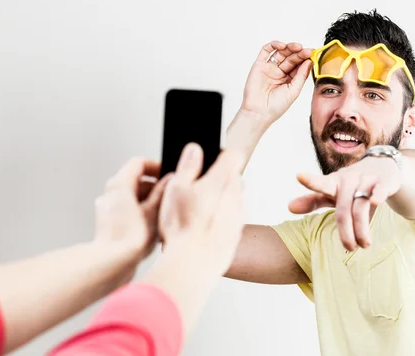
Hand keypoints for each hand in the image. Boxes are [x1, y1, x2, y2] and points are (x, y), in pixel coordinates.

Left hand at [94, 158, 171, 259]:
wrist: (112, 264)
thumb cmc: (129, 239)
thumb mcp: (154, 211)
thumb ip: (163, 192)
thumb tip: (169, 181)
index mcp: (119, 184)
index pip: (138, 163)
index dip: (156, 166)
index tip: (168, 175)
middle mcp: (110, 194)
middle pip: (135, 180)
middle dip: (155, 187)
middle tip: (170, 196)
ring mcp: (107, 209)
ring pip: (131, 196)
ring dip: (149, 201)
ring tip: (164, 215)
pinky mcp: (108, 224)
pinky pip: (127, 211)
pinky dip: (140, 213)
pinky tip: (153, 227)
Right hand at [158, 143, 244, 275]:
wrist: (194, 265)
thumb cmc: (183, 227)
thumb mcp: (176, 188)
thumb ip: (188, 166)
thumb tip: (195, 149)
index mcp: (222, 179)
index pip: (232, 155)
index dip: (220, 154)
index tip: (207, 159)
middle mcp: (236, 195)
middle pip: (231, 177)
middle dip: (216, 179)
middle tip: (193, 188)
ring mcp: (238, 215)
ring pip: (230, 199)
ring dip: (218, 200)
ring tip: (194, 212)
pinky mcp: (235, 233)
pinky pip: (229, 218)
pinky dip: (218, 219)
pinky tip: (200, 227)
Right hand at [241, 41, 312, 123]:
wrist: (259, 112)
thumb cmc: (275, 106)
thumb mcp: (294, 90)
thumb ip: (301, 75)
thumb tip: (309, 61)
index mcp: (289, 80)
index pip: (299, 65)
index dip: (306, 59)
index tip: (313, 54)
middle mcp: (280, 73)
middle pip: (291, 57)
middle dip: (300, 53)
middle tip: (307, 51)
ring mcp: (270, 68)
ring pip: (281, 52)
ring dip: (290, 47)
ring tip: (297, 47)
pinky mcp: (259, 65)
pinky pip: (266, 51)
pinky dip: (274, 45)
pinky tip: (282, 46)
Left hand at [289, 157, 400, 250]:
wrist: (383, 165)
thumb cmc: (352, 185)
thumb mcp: (333, 192)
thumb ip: (313, 201)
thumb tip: (289, 208)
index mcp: (334, 183)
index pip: (321, 184)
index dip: (311, 181)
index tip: (298, 176)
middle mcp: (349, 179)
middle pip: (343, 209)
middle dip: (345, 232)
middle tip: (349, 248)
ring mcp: (367, 179)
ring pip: (361, 206)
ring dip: (362, 228)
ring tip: (364, 245)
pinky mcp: (384, 181)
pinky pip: (380, 189)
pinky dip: (378, 194)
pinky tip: (376, 202)